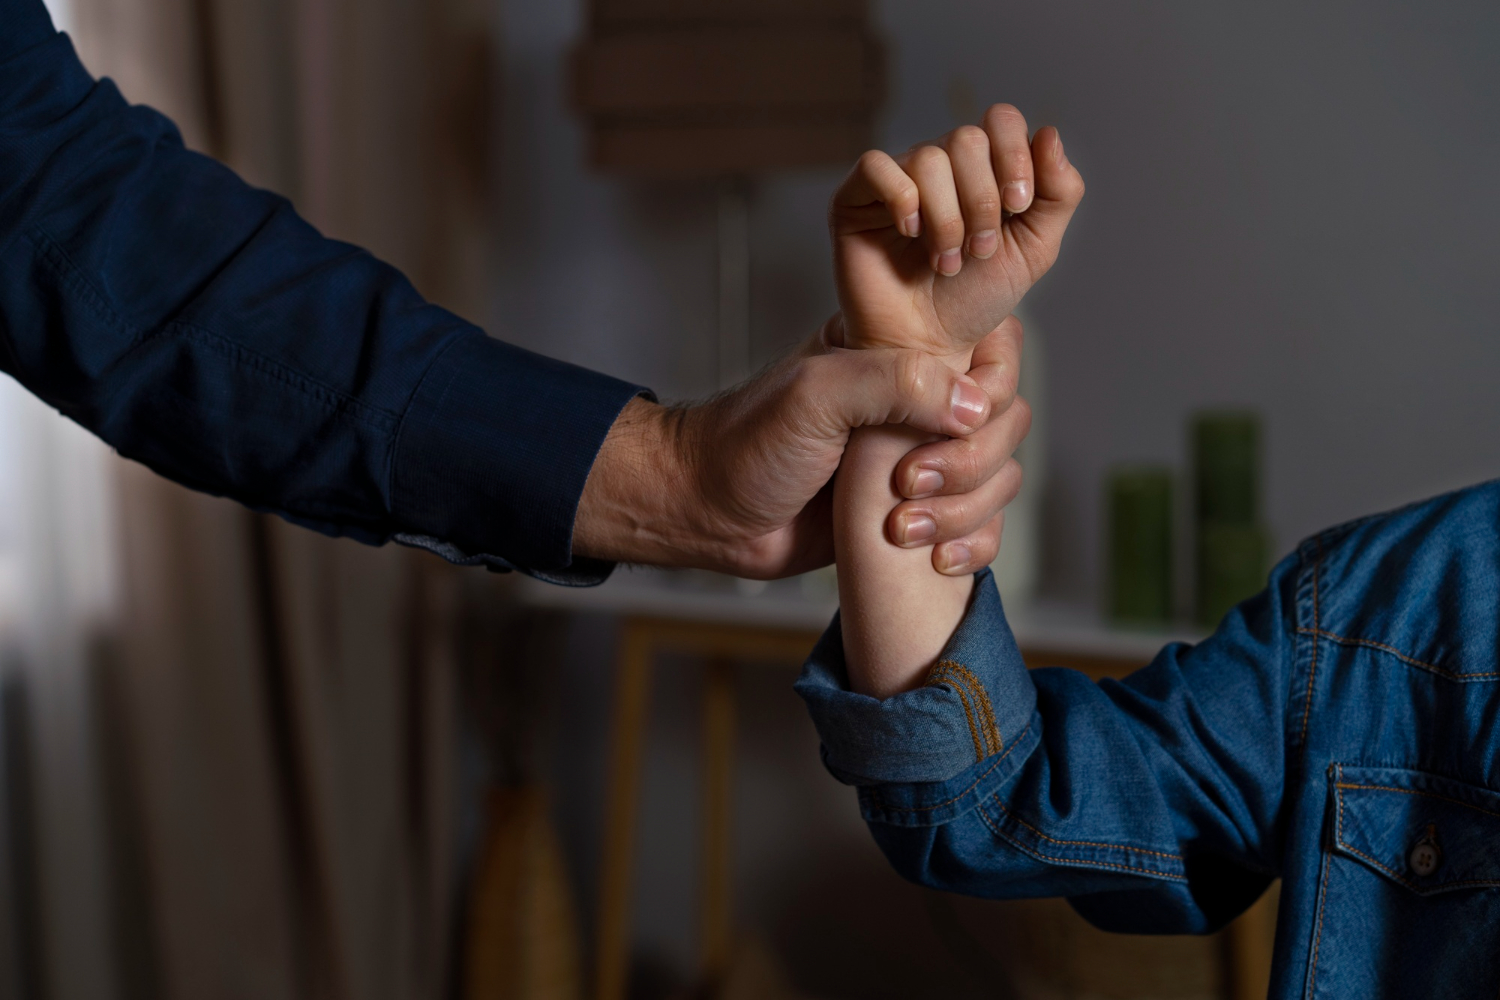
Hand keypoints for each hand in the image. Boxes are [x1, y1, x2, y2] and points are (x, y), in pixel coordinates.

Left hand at [571, 316, 1027, 578]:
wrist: (710, 514)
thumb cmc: (748, 445)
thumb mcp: (816, 394)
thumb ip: (895, 383)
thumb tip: (975, 406)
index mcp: (900, 351)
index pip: (992, 350)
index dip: (988, 390)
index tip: (948, 423)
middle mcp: (920, 401)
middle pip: (1007, 420)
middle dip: (970, 463)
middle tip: (908, 483)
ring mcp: (922, 457)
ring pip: (1000, 477)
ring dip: (965, 510)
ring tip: (901, 528)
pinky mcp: (918, 512)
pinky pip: (982, 526)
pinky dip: (974, 545)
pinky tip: (937, 559)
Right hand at [831, 105, 1083, 358]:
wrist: (928, 347)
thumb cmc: (974, 300)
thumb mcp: (1034, 249)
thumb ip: (1058, 194)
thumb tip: (1050, 133)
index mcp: (982, 168)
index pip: (1000, 121)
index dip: (1014, 155)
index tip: (1018, 206)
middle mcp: (939, 166)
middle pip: (967, 139)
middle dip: (982, 201)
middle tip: (979, 251)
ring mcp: (896, 179)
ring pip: (928, 158)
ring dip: (947, 219)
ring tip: (945, 262)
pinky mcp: (855, 198)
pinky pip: (876, 166)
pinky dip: (902, 200)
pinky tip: (909, 234)